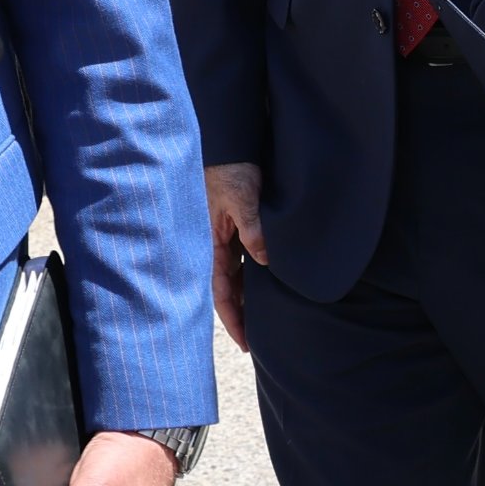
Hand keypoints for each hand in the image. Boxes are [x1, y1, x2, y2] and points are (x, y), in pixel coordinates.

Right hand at [206, 160, 269, 348]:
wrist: (232, 143)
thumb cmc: (231, 169)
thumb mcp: (243, 199)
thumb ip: (253, 228)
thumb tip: (265, 260)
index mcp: (214, 243)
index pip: (221, 292)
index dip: (233, 318)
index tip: (245, 342)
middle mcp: (220, 245)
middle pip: (230, 289)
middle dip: (241, 315)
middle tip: (258, 342)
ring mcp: (230, 236)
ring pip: (239, 276)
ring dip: (249, 297)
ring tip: (266, 320)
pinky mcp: (241, 226)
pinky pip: (247, 257)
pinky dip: (256, 274)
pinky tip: (270, 283)